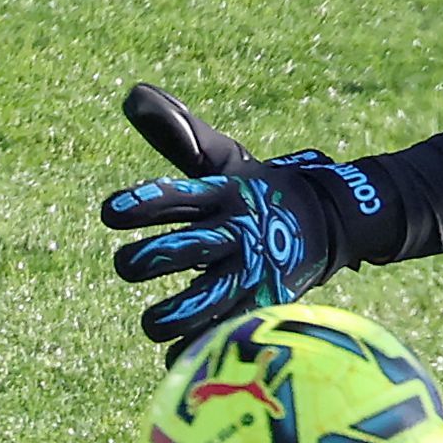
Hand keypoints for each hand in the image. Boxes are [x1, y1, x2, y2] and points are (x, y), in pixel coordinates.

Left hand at [100, 84, 353, 351]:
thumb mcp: (223, 160)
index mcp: (222, 192)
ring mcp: (252, 269)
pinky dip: (193, 346)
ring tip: (154, 321)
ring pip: (200, 302)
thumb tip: (132, 92)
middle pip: (180, 251)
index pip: (175, 196)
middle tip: (129, 266)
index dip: (140, 205)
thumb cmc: (259, 190)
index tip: (110, 214)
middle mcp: (236, 230)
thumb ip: (175, 134)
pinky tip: (178, 350)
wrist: (332, 221)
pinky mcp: (264, 303)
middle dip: (143, 263)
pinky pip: (220, 333)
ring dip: (167, 316)